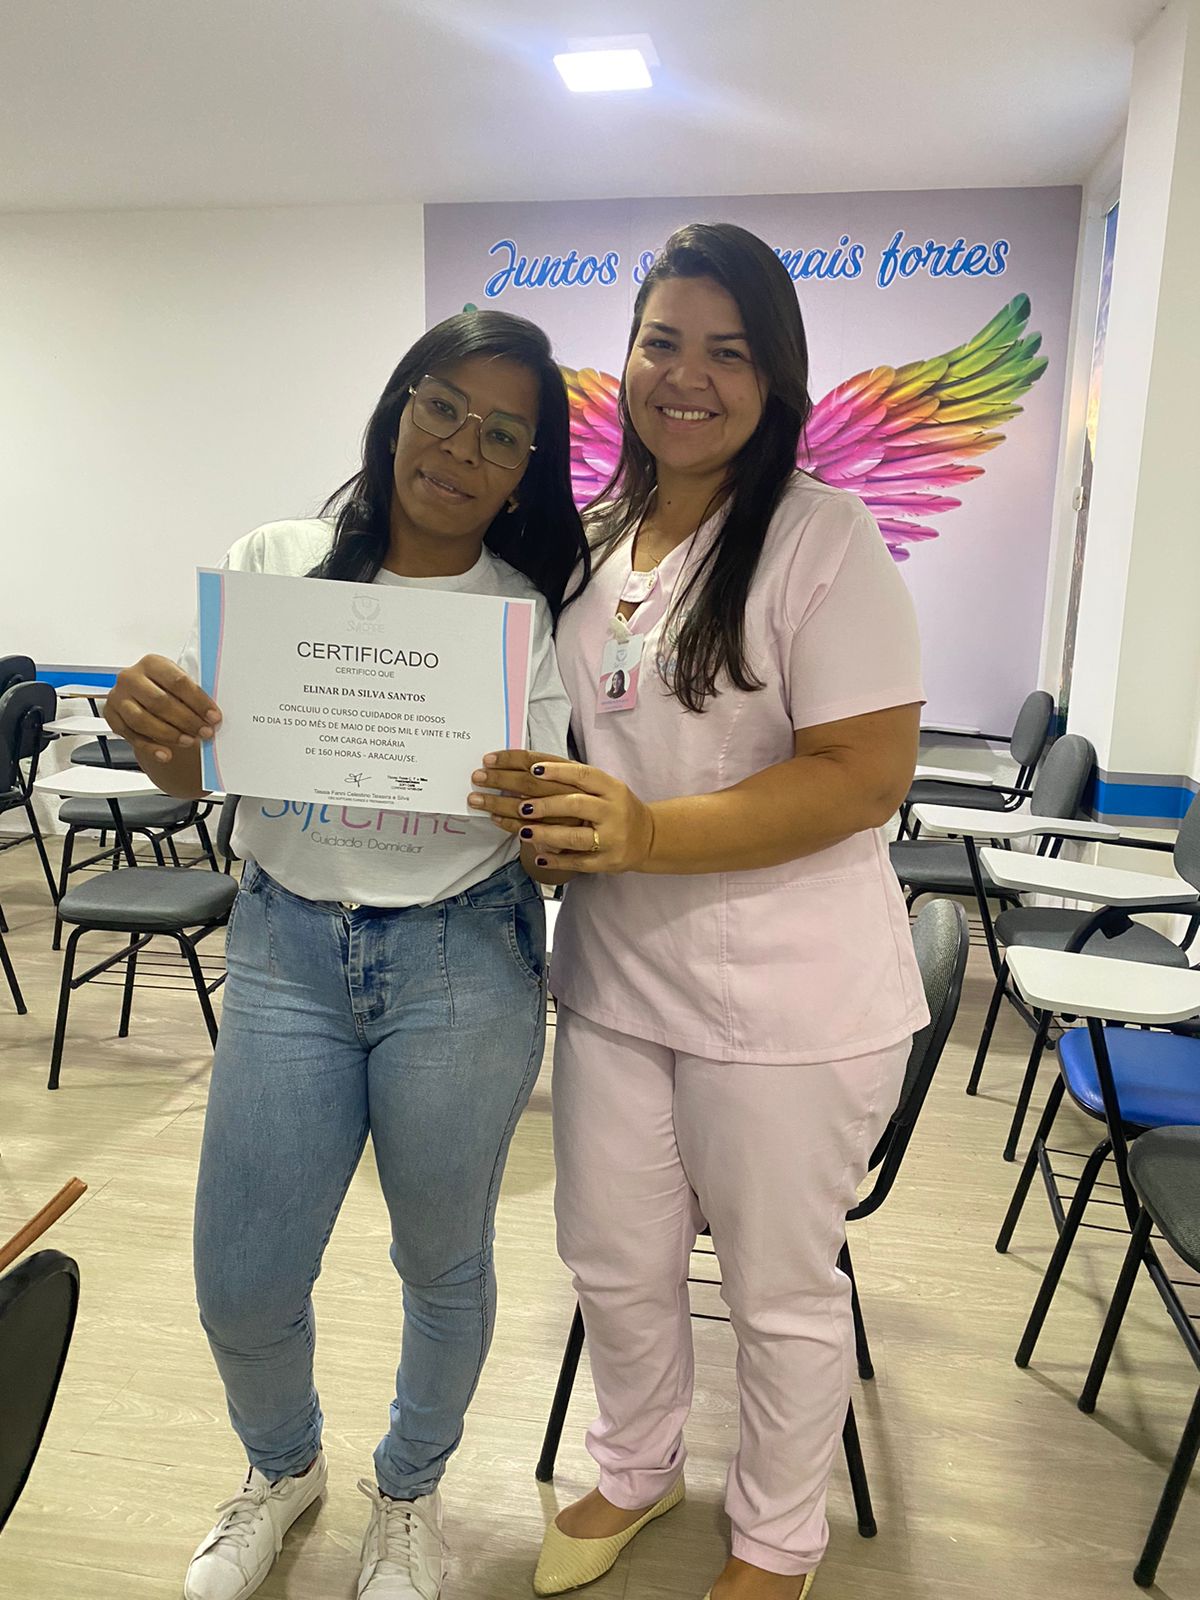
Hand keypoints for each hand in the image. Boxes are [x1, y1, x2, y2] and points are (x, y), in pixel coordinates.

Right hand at [105, 654, 220, 765]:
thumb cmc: (165, 690)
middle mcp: (131, 678)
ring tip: (188, 741)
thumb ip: (192, 695)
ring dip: (169, 734)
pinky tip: (166, 754)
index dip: (198, 701)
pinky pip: (131, 736)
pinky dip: (150, 748)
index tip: (213, 717)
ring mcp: (118, 697)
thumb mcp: (178, 686)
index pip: (177, 682)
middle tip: (204, 732)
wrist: (143, 699)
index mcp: (151, 663)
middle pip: (159, 702)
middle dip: (186, 720)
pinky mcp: (112, 717)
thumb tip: (211, 714)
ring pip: (142, 720)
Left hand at [470, 753, 653, 873]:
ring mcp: (609, 836)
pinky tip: (534, 855)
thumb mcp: (599, 786)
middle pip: (564, 800)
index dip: (542, 767)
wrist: (649, 837)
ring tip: (517, 828)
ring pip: (571, 833)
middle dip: (522, 795)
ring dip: (540, 830)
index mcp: (606, 785)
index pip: (573, 771)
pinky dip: (555, 859)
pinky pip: (576, 861)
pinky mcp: (605, 861)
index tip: (508, 762)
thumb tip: (526, 768)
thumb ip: (569, 778)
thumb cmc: (614, 806)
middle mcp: (609, 808)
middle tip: (486, 789)